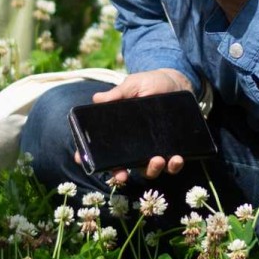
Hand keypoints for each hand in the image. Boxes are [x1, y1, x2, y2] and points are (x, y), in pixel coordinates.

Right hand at [72, 69, 191, 181]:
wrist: (177, 83)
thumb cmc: (150, 84)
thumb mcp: (133, 85)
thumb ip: (118, 93)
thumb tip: (97, 99)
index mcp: (120, 132)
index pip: (101, 149)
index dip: (89, 157)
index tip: (81, 160)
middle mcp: (134, 145)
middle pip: (122, 167)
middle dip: (119, 175)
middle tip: (122, 176)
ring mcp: (153, 150)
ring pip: (148, 170)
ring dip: (152, 169)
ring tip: (158, 159)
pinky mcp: (172, 149)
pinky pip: (172, 166)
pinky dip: (174, 165)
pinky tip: (177, 157)